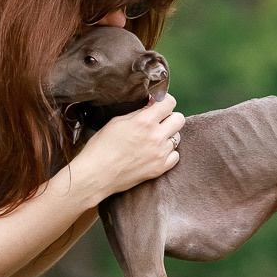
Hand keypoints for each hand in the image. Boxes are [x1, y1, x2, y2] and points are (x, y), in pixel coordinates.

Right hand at [68, 94, 183, 203]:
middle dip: (169, 117)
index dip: (165, 101)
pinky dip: (168, 153)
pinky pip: (175, 155)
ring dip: (168, 135)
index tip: (159, 104)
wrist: (96, 175)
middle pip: (179, 119)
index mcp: (144, 121)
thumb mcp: (117, 122)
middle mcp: (156, 137)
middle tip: (158, 121)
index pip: (170, 103)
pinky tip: (155, 152)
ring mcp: (160, 154)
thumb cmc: (102, 146)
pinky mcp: (160, 168)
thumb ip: (138, 112)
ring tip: (153, 139)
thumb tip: (151, 105)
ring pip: (177, 137)